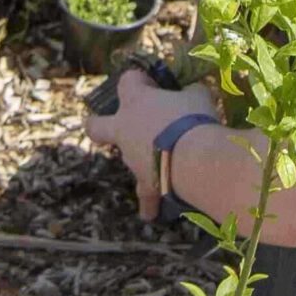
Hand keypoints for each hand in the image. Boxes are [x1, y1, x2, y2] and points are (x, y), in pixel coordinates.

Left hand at [84, 71, 221, 222]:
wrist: (193, 159)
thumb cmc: (192, 118)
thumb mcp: (198, 96)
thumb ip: (190, 94)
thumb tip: (192, 94)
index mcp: (136, 101)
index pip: (128, 81)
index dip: (139, 80)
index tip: (153, 84)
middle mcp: (126, 129)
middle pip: (97, 126)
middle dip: (99, 125)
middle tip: (115, 125)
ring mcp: (132, 158)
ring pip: (129, 159)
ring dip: (145, 161)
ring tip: (171, 165)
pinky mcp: (145, 183)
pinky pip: (145, 195)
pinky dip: (149, 203)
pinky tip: (151, 214)